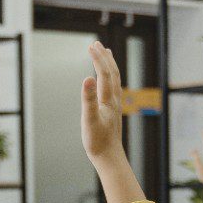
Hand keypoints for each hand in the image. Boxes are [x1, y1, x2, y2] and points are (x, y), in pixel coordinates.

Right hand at [80, 41, 123, 164]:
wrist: (109, 158)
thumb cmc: (98, 142)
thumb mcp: (89, 120)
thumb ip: (88, 99)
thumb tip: (87, 79)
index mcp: (108, 100)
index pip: (104, 73)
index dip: (98, 59)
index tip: (91, 46)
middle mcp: (114, 100)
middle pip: (112, 73)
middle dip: (104, 58)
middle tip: (97, 44)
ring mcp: (115, 105)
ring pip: (115, 80)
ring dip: (109, 65)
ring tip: (106, 54)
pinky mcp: (113, 111)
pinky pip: (113, 88)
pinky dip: (110, 77)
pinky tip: (106, 80)